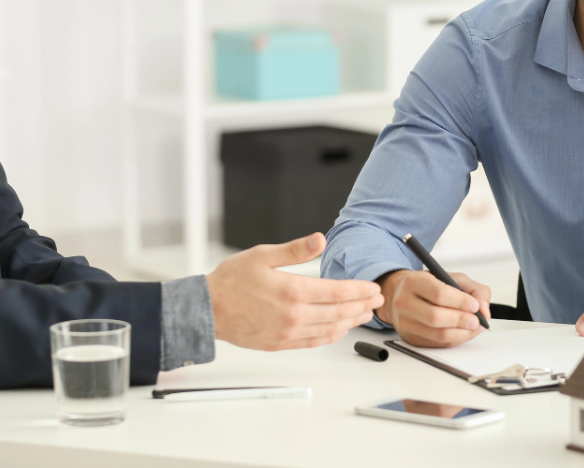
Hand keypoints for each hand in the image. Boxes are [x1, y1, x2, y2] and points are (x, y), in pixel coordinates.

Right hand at [207, 233, 382, 350]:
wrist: (206, 309)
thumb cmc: (231, 281)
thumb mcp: (263, 255)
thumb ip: (295, 250)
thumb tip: (321, 239)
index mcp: (293, 291)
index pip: (337, 292)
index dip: (359, 291)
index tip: (373, 288)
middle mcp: (294, 315)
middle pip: (339, 312)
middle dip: (362, 306)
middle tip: (377, 301)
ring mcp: (288, 332)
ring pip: (330, 330)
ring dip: (351, 322)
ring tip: (364, 314)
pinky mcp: (280, 343)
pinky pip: (314, 342)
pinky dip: (331, 335)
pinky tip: (339, 329)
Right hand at [377, 269, 491, 347]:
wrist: (404, 295)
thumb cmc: (429, 286)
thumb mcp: (453, 278)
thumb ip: (474, 290)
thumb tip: (483, 309)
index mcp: (414, 281)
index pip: (439, 294)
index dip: (461, 302)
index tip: (475, 305)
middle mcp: (405, 302)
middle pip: (436, 317)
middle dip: (461, 320)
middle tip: (476, 320)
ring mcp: (405, 322)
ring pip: (437, 334)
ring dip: (462, 333)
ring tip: (473, 327)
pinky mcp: (410, 338)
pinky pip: (437, 344)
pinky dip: (455, 339)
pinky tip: (463, 332)